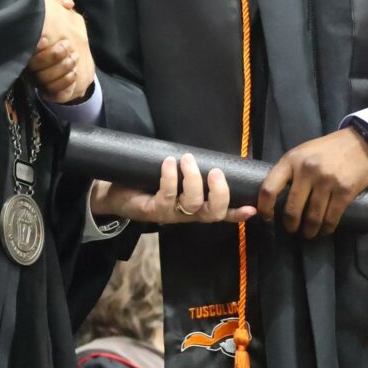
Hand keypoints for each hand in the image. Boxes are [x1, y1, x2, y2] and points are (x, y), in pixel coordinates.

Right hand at [27, 0, 95, 103]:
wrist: (80, 61)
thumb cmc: (69, 35)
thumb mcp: (67, 14)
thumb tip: (66, 1)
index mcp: (32, 46)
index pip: (25, 49)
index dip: (35, 47)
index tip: (46, 39)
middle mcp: (31, 64)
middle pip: (34, 66)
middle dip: (53, 56)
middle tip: (68, 46)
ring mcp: (40, 79)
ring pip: (44, 80)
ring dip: (62, 68)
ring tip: (74, 58)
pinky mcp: (51, 91)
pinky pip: (54, 92)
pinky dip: (65, 82)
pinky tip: (74, 73)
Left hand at [90, 153, 256, 224]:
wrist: (114, 193)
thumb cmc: (147, 181)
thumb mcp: (171, 176)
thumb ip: (188, 170)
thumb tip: (205, 152)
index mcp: (195, 207)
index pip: (220, 213)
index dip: (237, 212)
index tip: (253, 207)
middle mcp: (186, 214)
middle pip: (212, 213)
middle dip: (219, 193)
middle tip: (216, 171)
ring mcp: (170, 214)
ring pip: (192, 204)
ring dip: (193, 179)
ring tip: (187, 159)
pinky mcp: (153, 210)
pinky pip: (167, 196)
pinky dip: (170, 177)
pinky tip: (169, 162)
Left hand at [257, 127, 367, 236]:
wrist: (359, 142)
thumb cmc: (327, 149)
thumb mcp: (302, 153)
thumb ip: (290, 170)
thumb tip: (277, 195)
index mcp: (291, 160)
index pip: (269, 188)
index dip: (264, 207)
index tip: (266, 217)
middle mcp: (307, 170)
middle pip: (292, 208)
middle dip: (290, 224)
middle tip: (291, 229)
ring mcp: (326, 181)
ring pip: (312, 217)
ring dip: (309, 230)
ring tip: (308, 233)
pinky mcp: (344, 191)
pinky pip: (331, 217)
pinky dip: (326, 228)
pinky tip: (324, 230)